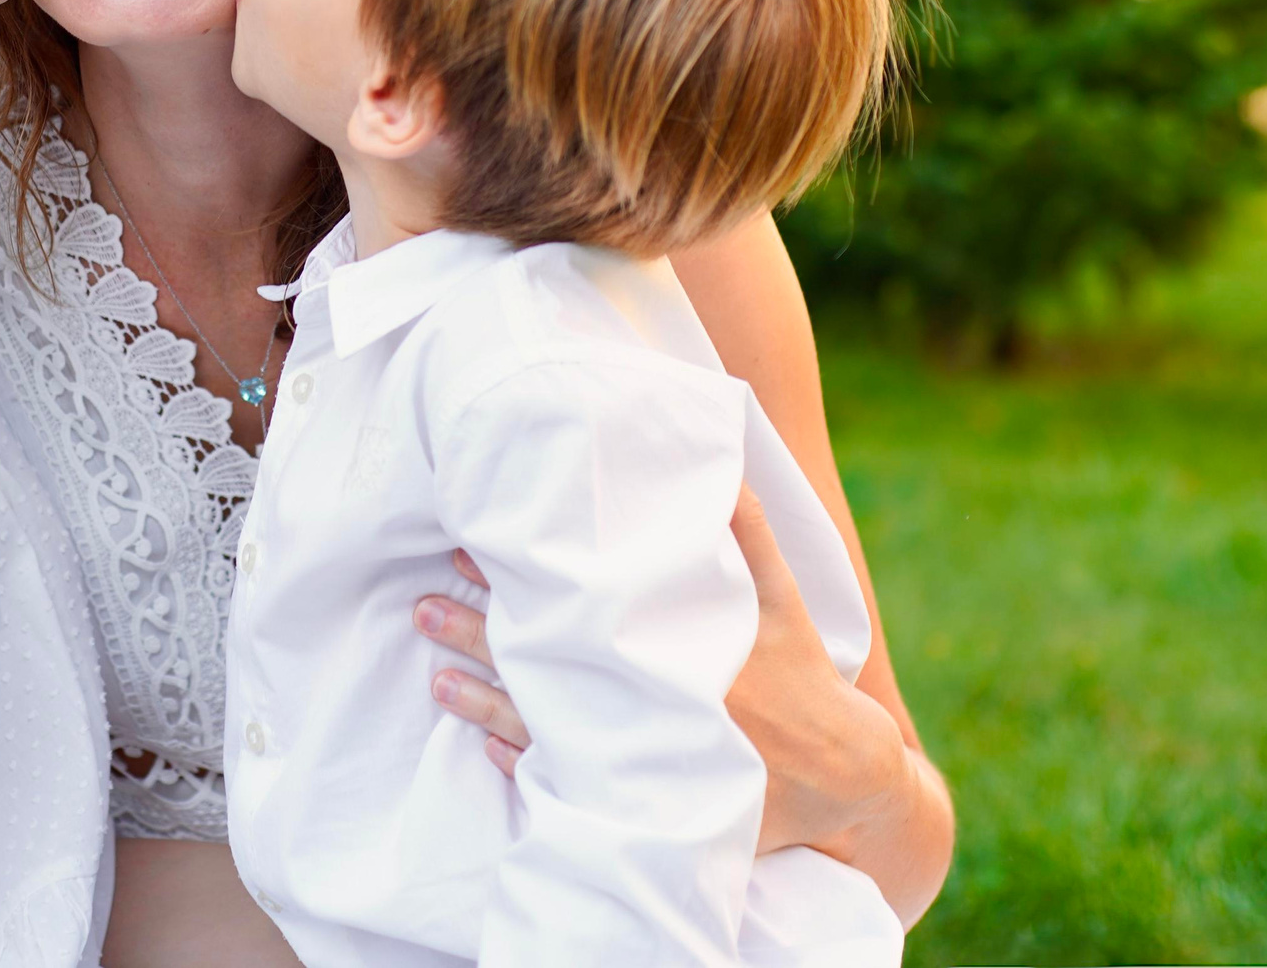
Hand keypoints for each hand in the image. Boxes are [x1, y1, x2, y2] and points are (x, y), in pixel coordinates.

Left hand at [414, 494, 916, 854]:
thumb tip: (721, 466)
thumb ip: (745, 535)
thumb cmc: (806, 676)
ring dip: (481, 704)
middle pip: (541, 663)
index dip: (512, 578)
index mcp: (670, 646)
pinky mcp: (644, 800)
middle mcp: (647, 701)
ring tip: (433, 679)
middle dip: (476, 633)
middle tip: (422, 608)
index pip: (569, 604)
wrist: (844, 780)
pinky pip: (569, 789)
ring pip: (542, 727)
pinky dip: (524, 771)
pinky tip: (484, 751)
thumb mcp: (780, 600)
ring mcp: (640, 756)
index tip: (464, 548)